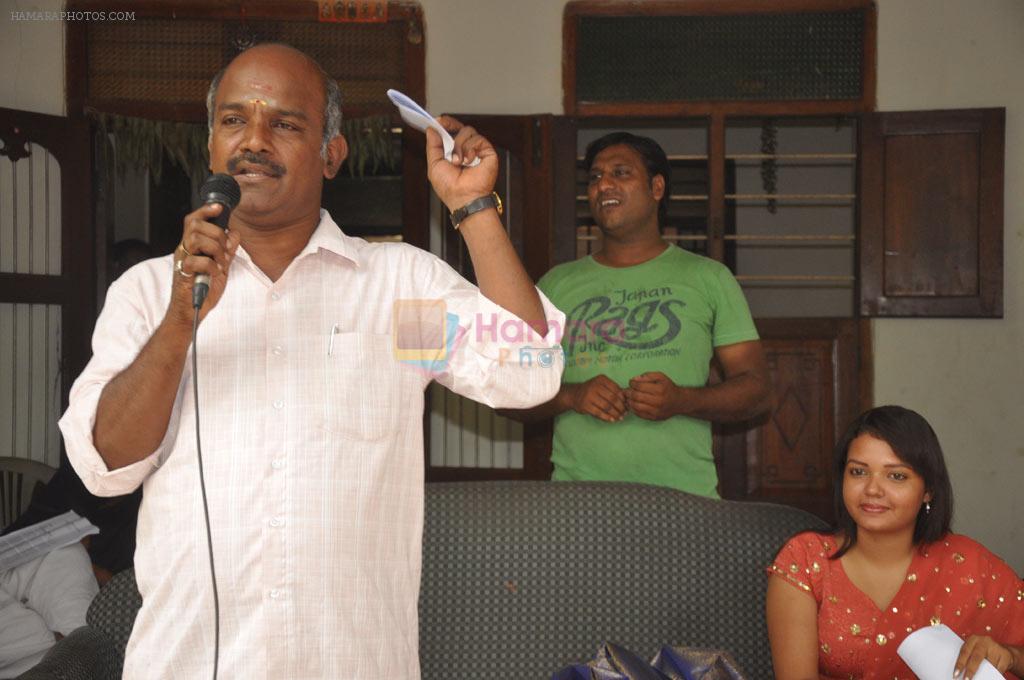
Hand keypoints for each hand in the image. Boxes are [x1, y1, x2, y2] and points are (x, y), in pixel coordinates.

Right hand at [169, 203, 240, 325]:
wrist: (192, 311)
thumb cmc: (202, 290)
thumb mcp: (221, 267)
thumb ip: (227, 251)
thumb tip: (235, 233)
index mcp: (192, 246)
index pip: (193, 220)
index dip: (205, 210)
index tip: (219, 207)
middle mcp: (185, 250)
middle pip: (194, 225)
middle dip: (216, 233)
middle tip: (225, 250)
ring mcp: (183, 261)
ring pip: (195, 238)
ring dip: (215, 248)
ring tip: (221, 263)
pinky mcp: (183, 274)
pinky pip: (197, 261)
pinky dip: (211, 266)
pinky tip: (215, 274)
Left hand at [425, 115, 497, 211]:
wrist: (463, 198)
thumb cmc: (449, 187)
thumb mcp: (434, 164)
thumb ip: (433, 146)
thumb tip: (431, 129)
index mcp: (454, 152)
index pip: (451, 131)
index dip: (446, 124)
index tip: (438, 121)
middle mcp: (466, 149)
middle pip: (460, 127)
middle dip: (450, 126)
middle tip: (443, 126)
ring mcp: (478, 150)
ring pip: (468, 131)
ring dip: (459, 145)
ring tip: (457, 161)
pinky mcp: (488, 152)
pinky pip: (478, 139)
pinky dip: (470, 149)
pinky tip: (468, 161)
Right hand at [568, 375, 625, 421]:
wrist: (574, 394)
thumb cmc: (593, 390)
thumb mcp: (602, 385)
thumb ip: (613, 390)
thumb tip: (627, 400)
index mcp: (601, 379)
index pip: (617, 390)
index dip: (624, 399)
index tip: (627, 405)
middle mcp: (595, 386)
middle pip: (613, 399)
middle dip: (621, 407)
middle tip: (625, 413)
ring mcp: (589, 396)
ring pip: (607, 407)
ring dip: (615, 414)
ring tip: (620, 417)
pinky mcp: (585, 405)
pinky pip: (599, 413)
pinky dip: (607, 418)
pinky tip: (612, 420)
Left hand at [626, 372, 681, 420]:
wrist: (679, 402)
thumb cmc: (668, 388)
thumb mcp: (661, 377)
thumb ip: (648, 375)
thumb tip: (635, 379)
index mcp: (660, 390)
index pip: (639, 386)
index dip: (632, 383)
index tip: (631, 382)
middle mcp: (658, 401)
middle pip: (636, 396)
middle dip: (629, 392)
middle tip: (627, 390)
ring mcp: (655, 411)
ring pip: (636, 406)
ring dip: (629, 401)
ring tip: (629, 397)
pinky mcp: (653, 418)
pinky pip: (639, 414)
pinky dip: (633, 408)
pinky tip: (633, 403)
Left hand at [955, 635, 1015, 678]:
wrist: (1003, 651)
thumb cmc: (984, 652)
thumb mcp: (975, 650)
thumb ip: (968, 657)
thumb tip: (960, 671)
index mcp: (973, 639)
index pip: (964, 652)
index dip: (960, 664)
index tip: (956, 674)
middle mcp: (984, 641)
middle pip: (976, 658)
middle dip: (970, 671)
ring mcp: (995, 647)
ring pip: (989, 664)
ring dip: (984, 673)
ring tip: (980, 678)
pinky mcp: (1005, 655)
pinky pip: (998, 668)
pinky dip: (994, 674)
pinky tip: (991, 677)